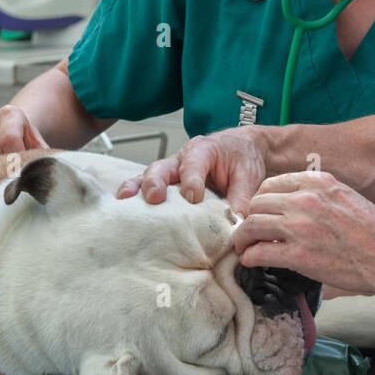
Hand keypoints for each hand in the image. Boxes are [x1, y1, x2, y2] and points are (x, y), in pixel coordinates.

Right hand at [115, 128, 265, 215]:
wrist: (245, 149)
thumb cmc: (244, 158)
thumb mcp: (249, 176)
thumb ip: (242, 199)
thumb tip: (236, 225)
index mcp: (204, 149)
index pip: (194, 164)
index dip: (192, 181)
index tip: (194, 197)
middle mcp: (182, 158)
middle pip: (163, 168)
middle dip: (156, 182)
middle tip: (154, 197)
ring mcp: (172, 171)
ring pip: (150, 177)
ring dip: (137, 189)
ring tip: (125, 201)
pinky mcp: (168, 184)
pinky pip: (148, 188)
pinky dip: (136, 197)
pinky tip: (126, 208)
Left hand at [234, 170, 374, 300]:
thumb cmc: (373, 230)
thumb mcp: (344, 196)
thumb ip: (317, 196)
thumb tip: (291, 206)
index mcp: (317, 182)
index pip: (270, 184)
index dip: (260, 201)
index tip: (260, 213)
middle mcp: (305, 199)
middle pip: (256, 203)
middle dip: (248, 219)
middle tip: (248, 233)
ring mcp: (300, 227)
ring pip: (251, 226)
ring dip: (242, 239)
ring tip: (244, 248)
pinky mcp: (298, 255)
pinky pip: (258, 253)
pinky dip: (249, 258)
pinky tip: (253, 262)